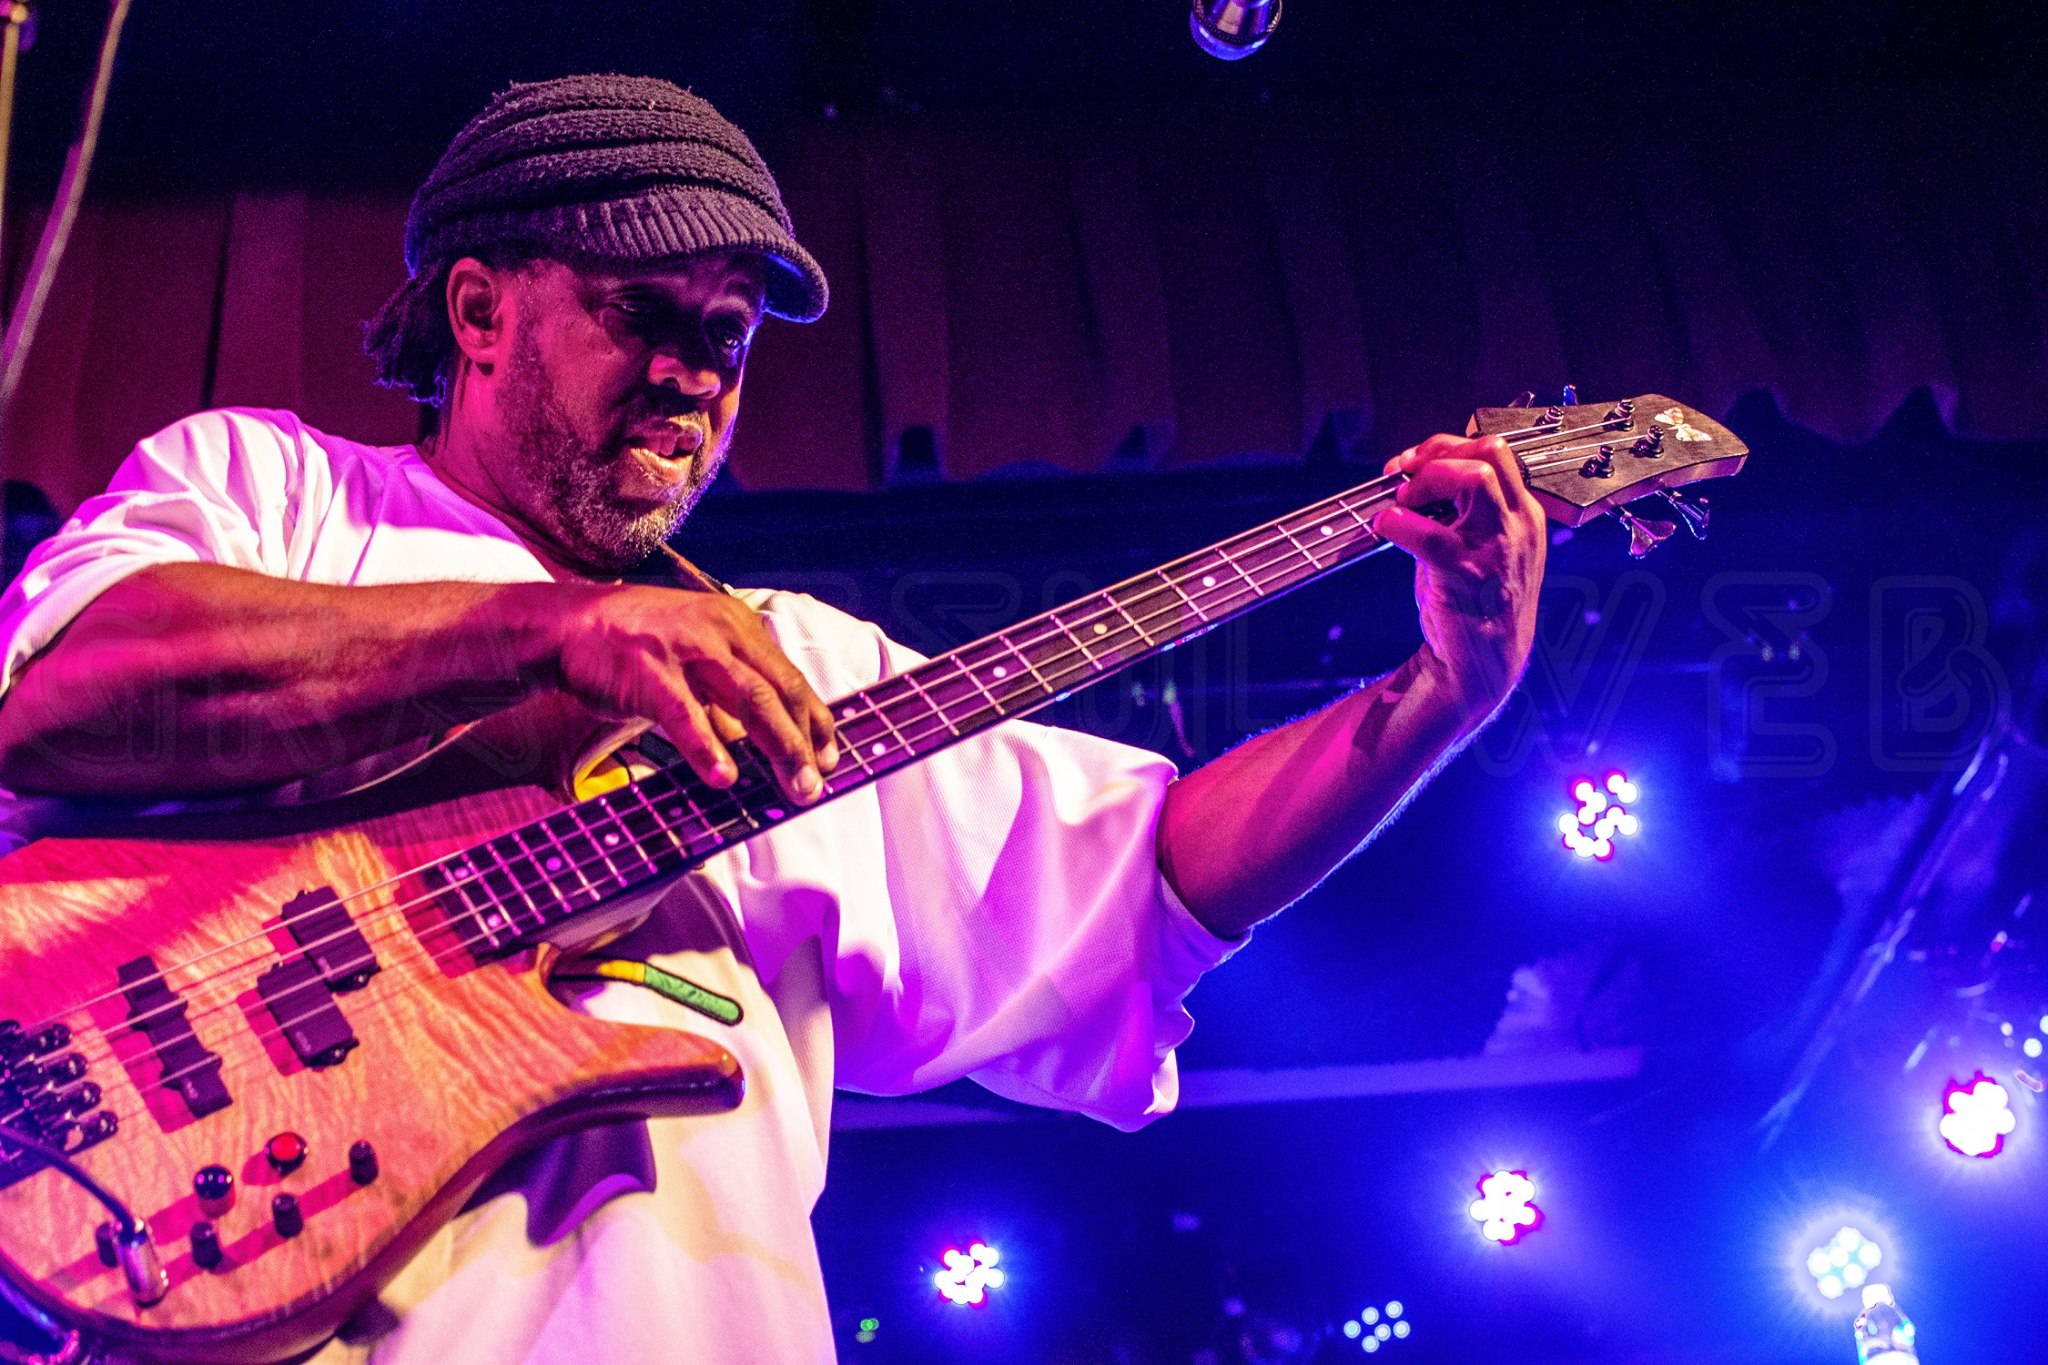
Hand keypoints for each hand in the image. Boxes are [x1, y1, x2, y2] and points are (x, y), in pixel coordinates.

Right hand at [549, 586, 837, 801]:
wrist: (570, 624)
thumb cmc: (636, 647)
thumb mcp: (695, 652)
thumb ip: (729, 689)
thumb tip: (764, 739)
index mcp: (736, 625)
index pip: (790, 676)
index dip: (815, 719)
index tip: (830, 755)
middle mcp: (720, 631)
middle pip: (780, 691)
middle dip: (805, 742)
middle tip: (816, 784)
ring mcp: (686, 648)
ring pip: (751, 700)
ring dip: (779, 748)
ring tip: (794, 786)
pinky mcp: (649, 671)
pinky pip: (686, 715)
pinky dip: (707, 749)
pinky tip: (723, 778)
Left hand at [1371, 433, 1546, 722]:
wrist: (1482, 666)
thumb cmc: (1476, 603)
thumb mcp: (1485, 548)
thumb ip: (1465, 511)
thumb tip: (1419, 474)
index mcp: (1524, 515)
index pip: (1496, 452)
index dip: (1447, 446)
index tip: (1413, 462)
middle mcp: (1519, 525)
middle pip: (1491, 452)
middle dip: (1439, 452)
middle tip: (1405, 475)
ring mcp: (1498, 549)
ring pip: (1474, 477)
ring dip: (1426, 480)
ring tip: (1402, 501)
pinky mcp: (1468, 575)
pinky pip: (1431, 533)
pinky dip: (1398, 522)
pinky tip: (1384, 527)